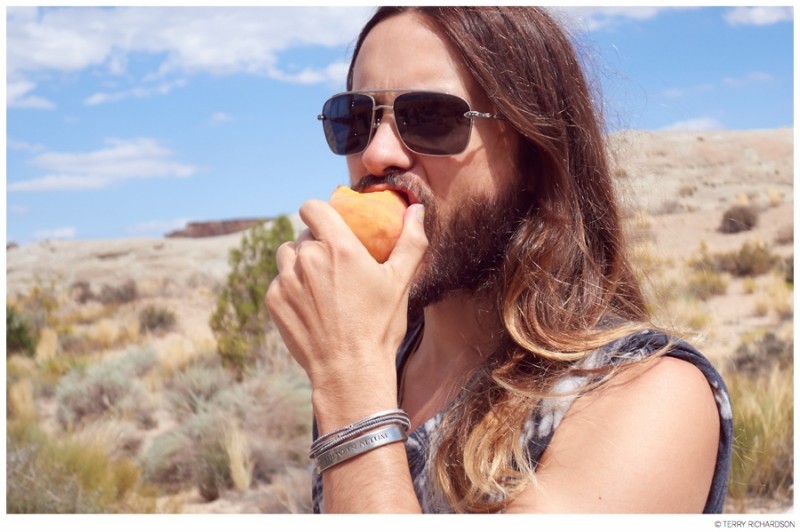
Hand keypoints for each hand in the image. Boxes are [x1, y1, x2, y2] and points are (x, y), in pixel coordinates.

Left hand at [265, 199, 427, 415]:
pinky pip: (279, 282)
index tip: (330, 223)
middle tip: (335, 266)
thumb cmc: (379, 326)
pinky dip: (291, 288)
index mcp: (338, 247)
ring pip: (287, 255)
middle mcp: (307, 258)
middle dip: (318, 244)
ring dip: (300, 262)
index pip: (313, 207)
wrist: (349, 372)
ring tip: (320, 284)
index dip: (320, 211)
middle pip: (304, 234)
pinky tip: (312, 307)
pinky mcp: (274, 301)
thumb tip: (416, 210)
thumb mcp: (401, 282)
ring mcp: (287, 280)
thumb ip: (410, 241)